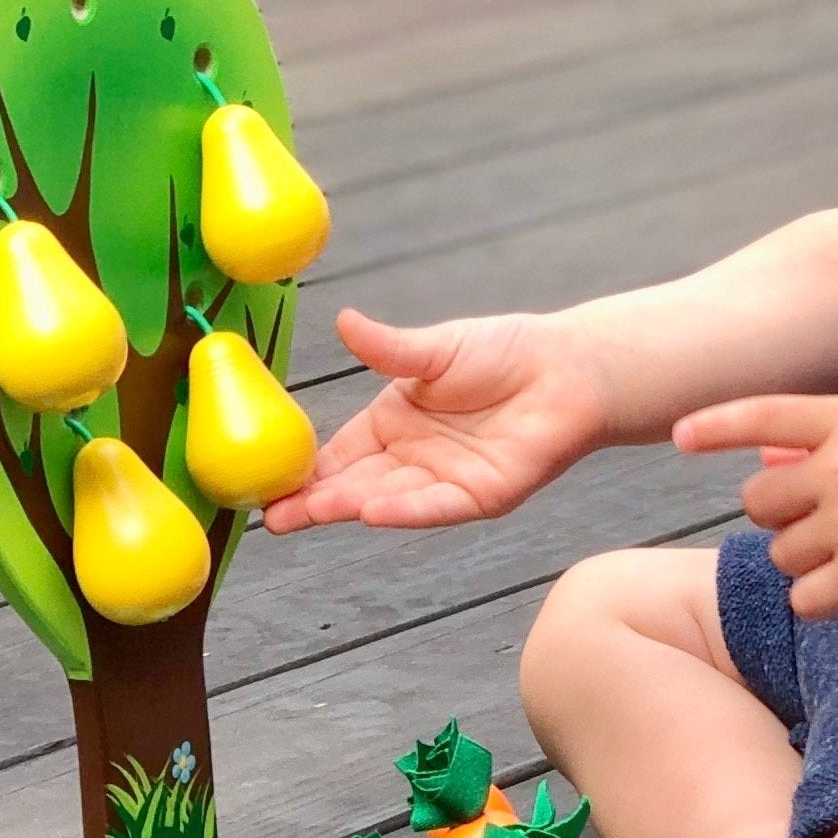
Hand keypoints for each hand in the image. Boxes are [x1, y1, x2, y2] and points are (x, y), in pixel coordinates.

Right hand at [263, 308, 612, 532]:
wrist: (569, 368)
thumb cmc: (506, 352)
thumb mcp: (436, 348)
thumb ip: (388, 347)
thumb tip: (343, 321)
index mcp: (395, 422)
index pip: (340, 453)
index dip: (306, 469)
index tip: (268, 483)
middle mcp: (413, 458)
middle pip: (355, 485)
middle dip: (313, 501)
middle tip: (271, 516)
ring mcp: (445, 480)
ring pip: (386, 500)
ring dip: (347, 508)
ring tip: (305, 514)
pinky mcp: (481, 495)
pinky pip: (436, 506)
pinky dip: (404, 510)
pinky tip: (370, 511)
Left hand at [671, 394, 837, 615]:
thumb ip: (830, 441)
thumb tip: (767, 463)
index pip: (764, 415)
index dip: (716, 426)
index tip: (679, 436)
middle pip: (759, 501)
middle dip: (780, 516)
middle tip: (823, 519)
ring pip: (780, 553)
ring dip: (804, 559)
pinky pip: (804, 597)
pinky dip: (819, 598)